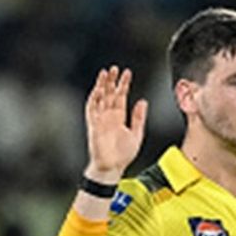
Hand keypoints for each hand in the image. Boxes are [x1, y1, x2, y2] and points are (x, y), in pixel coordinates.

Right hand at [85, 66, 147, 181]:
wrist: (112, 168)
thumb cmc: (123, 155)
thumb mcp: (136, 134)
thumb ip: (139, 118)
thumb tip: (143, 101)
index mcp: (119, 117)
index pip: (121, 96)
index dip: (124, 84)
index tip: (127, 73)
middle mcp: (109, 116)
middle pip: (110, 94)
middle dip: (112, 81)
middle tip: (115, 68)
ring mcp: (100, 120)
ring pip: (100, 98)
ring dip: (102, 86)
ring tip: (105, 73)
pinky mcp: (93, 125)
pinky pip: (92, 109)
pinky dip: (94, 98)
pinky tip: (98, 89)